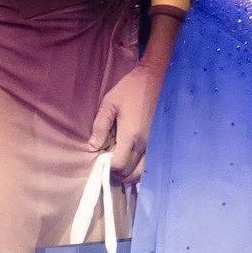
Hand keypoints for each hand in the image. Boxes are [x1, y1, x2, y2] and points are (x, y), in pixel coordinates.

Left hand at [88, 64, 163, 181]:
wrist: (155, 78)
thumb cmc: (130, 89)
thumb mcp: (109, 104)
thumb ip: (100, 127)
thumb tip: (93, 147)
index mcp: (131, 136)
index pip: (119, 166)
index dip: (108, 167)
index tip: (101, 160)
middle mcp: (144, 144)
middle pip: (130, 174)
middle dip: (117, 173)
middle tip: (107, 162)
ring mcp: (153, 144)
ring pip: (141, 171)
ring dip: (128, 172)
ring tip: (118, 161)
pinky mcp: (158, 141)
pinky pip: (148, 162)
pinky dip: (138, 166)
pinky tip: (130, 156)